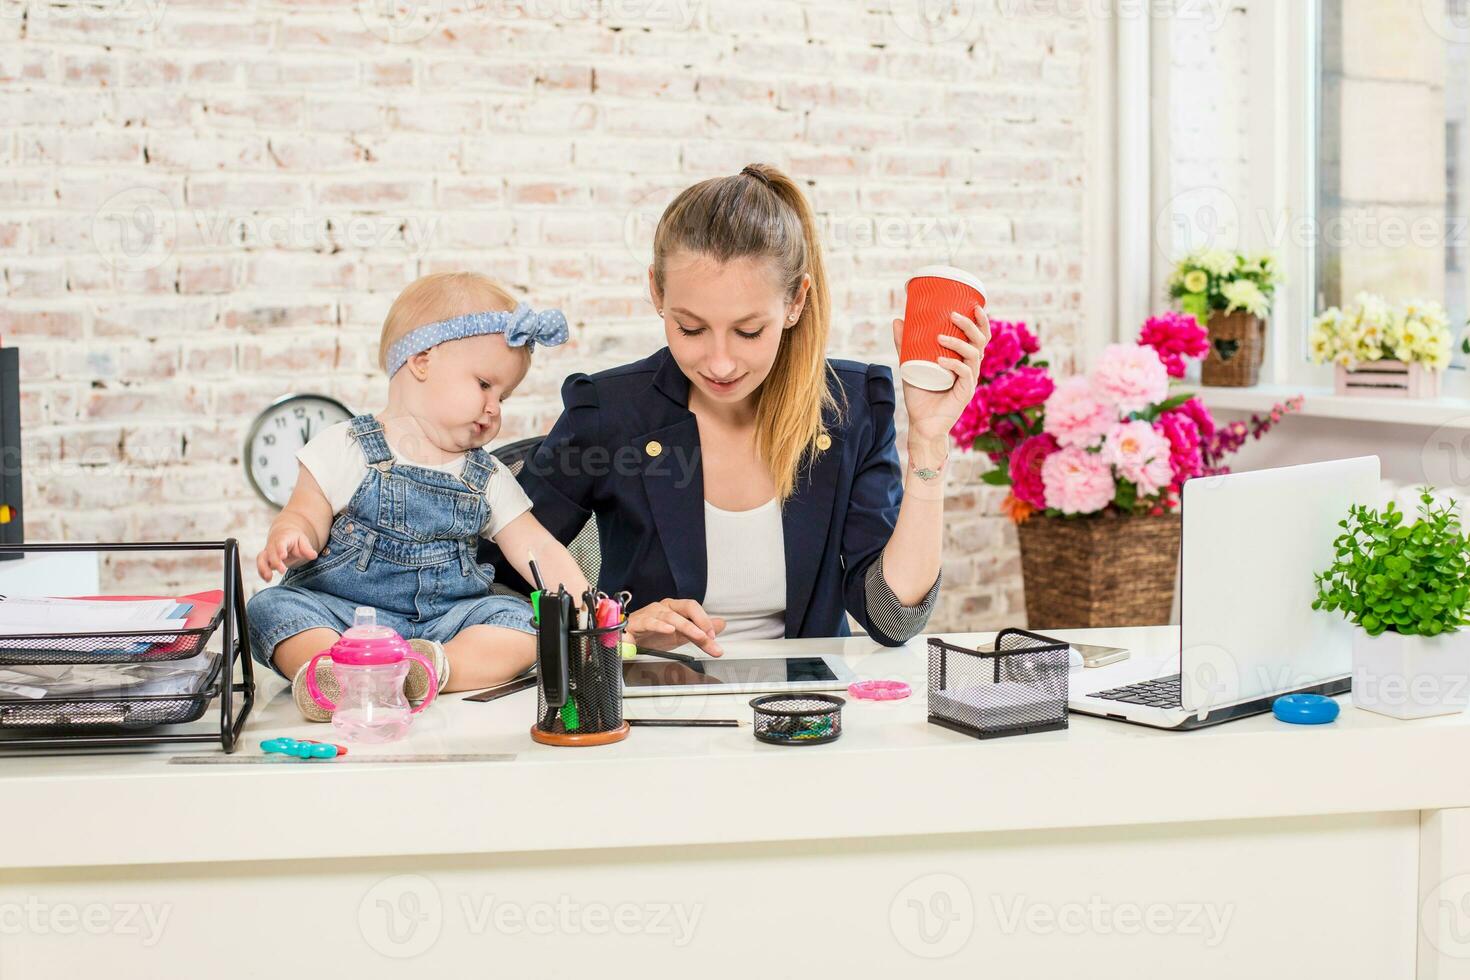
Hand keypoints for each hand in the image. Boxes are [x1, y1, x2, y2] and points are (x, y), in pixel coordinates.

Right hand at [256, 527, 317, 582]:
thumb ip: (307, 548)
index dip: (280, 549)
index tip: (283, 556)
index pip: (280, 543)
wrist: (283, 535)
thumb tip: (313, 555)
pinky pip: (260, 565)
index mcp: (283, 538)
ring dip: (263, 568)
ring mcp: (267, 552)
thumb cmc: (295, 540)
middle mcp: (273, 545)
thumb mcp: (303, 541)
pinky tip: (267, 580)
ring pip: (261, 558)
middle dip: (275, 562)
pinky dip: (262, 573)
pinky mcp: (265, 560)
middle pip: (270, 552)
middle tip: (282, 570)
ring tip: (268, 578)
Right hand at [625, 599, 726, 656]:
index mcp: (675, 608)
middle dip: (700, 622)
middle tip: (709, 637)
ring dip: (687, 627)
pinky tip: (669, 630)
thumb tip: (721, 624)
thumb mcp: (680, 635)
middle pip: (686, 607)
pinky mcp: (637, 623)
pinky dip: (660, 626)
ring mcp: (650, 613)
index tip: (714, 637)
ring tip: (698, 636)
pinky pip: (650, 622)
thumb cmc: (652, 635)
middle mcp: (664, 607)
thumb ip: (700, 631)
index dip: (705, 620)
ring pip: (671, 616)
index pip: (694, 608)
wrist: (626, 639)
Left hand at [891, 304, 988, 447]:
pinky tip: (941, 360)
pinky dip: (954, 365)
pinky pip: (965, 374)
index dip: (981, 321)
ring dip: (958, 343)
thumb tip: (897, 319)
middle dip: (970, 325)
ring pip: (974, 355)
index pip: (980, 336)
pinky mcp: (965, 394)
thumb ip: (905, 344)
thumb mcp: (910, 364)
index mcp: (964, 359)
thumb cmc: (920, 394)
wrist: (922, 424)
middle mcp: (970, 367)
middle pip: (981, 341)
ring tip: (940, 337)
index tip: (974, 305)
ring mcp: (969, 380)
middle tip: (953, 315)